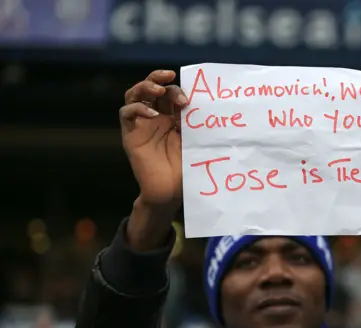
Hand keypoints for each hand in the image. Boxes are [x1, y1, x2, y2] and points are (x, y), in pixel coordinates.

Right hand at [120, 70, 188, 211]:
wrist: (170, 192)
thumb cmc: (185, 169)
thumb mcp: (195, 141)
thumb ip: (196, 124)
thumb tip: (210, 104)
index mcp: (172, 117)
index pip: (170, 93)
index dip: (178, 90)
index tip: (190, 98)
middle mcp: (155, 118)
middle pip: (152, 88)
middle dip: (161, 80)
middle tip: (171, 79)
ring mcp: (141, 124)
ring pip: (134, 94)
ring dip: (144, 86)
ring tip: (157, 89)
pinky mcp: (130, 135)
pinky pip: (126, 114)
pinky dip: (137, 108)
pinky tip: (151, 114)